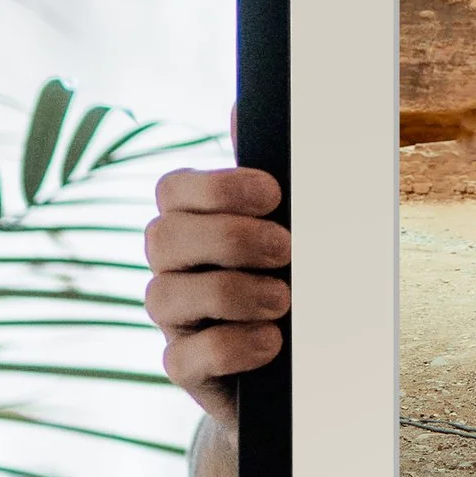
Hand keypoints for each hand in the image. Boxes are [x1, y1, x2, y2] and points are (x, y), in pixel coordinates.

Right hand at [144, 163, 288, 429]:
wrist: (311, 361)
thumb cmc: (298, 278)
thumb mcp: (295, 225)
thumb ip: (271, 176)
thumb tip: (240, 107)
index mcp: (194, 222)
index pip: (173, 190)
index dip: (217, 187)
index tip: (273, 193)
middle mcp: (173, 268)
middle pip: (164, 236)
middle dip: (230, 238)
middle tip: (287, 249)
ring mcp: (174, 320)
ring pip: (165, 295)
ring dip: (231, 292)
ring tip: (283, 301)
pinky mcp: (186, 369)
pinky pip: (182, 358)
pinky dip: (230, 346)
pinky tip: (270, 342)